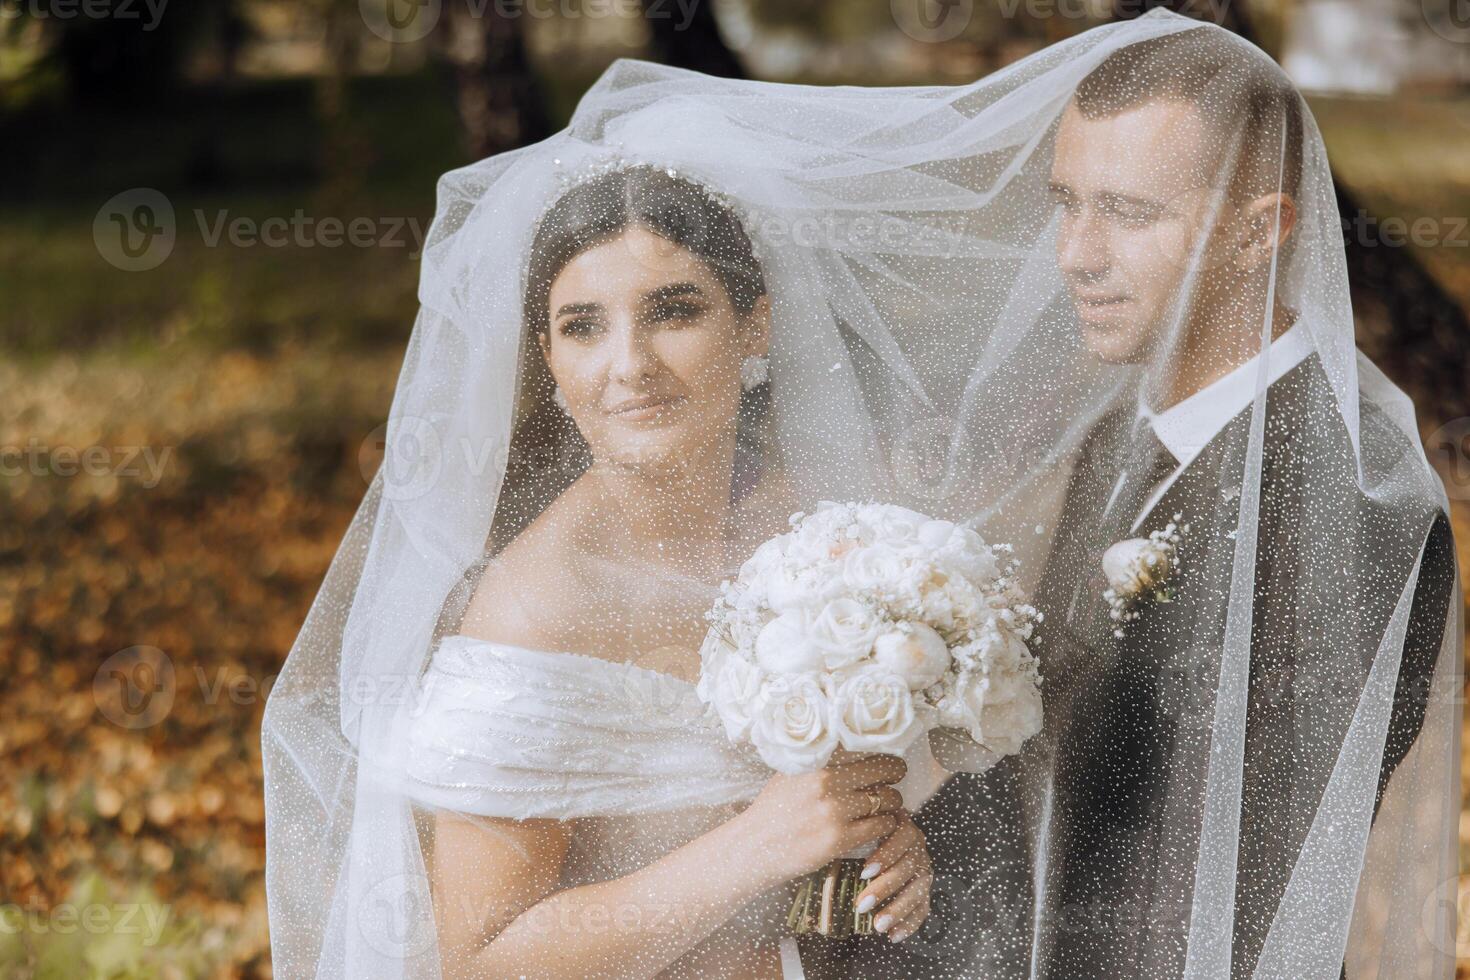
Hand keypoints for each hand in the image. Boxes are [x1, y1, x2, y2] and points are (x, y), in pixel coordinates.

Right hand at [736, 750, 906, 884]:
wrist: (754, 847)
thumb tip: (854, 749)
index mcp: (816, 760)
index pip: (867, 746)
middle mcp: (826, 781)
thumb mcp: (791, 773)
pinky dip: (885, 824)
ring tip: (884, 807)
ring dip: (891, 804)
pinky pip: (880, 825)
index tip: (887, 763)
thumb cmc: (773, 809)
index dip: (883, 755)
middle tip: (892, 784)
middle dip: (893, 777)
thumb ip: (821, 761)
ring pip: (887, 799)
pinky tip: (877, 825)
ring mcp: (834, 810)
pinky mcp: (839, 838)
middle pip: (884, 770)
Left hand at [853, 810, 931, 942]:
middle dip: (886, 887)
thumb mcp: (852, 833)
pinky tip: (893, 935)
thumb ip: (847, 837)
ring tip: (878, 925)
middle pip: (909, 865)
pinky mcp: (923, 890)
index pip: (902, 835)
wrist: (868, 849)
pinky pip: (922, 907)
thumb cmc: (853, 839)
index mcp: (900, 826)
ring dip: (898, 908)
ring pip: (918, 888)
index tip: (865, 871)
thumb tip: (824, 852)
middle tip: (862, 904)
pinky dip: (909, 923)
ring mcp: (922, 868)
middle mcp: (915, 846)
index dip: (887, 854)